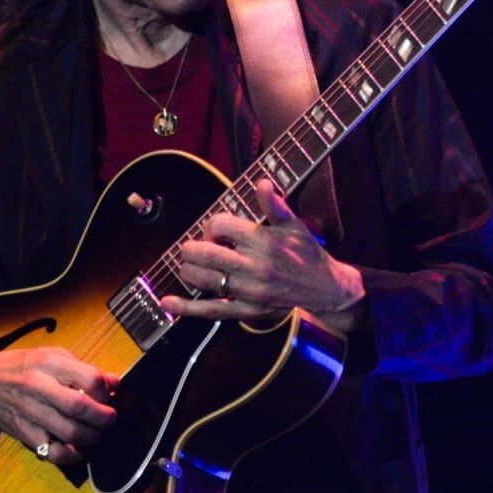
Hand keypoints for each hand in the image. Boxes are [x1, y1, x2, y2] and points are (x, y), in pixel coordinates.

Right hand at [0, 346, 119, 464]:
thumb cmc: (25, 365)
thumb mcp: (55, 356)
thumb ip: (85, 370)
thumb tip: (115, 383)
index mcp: (49, 364)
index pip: (89, 379)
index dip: (105, 390)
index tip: (108, 394)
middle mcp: (39, 388)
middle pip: (79, 407)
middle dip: (103, 416)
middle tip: (110, 418)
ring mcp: (31, 414)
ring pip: (69, 433)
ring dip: (92, 437)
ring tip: (98, 432)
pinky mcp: (25, 435)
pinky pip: (53, 453)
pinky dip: (72, 455)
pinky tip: (79, 449)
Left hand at [160, 178, 365, 332]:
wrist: (323, 287)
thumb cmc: (306, 252)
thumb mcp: (294, 224)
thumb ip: (274, 204)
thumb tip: (262, 182)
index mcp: (262, 240)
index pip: (219, 225)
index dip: (210, 225)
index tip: (215, 231)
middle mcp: (253, 266)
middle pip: (206, 253)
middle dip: (191, 247)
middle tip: (193, 246)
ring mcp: (248, 290)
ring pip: (204, 279)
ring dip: (189, 269)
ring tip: (190, 264)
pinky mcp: (246, 310)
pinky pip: (211, 310)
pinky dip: (187, 307)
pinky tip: (168, 302)